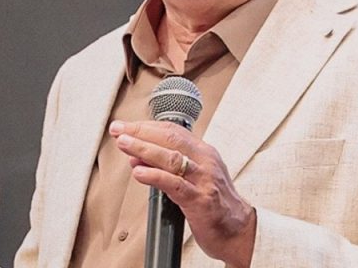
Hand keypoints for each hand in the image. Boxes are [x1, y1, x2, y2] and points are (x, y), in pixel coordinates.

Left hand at [109, 120, 256, 267]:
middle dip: (141, 132)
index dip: (146, 126)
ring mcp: (203, 180)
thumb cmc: (216, 205)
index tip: (125, 126)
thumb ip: (169, 167)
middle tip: (118, 130)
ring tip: (124, 144)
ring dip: (143, 148)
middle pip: (170, 138)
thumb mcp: (195, 177)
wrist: (239, 231)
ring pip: (171, 157)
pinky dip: (154, 176)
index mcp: (204, 152)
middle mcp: (205, 161)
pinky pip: (175, 184)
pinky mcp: (200, 200)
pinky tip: (139, 172)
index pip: (173, 130)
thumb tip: (138, 157)